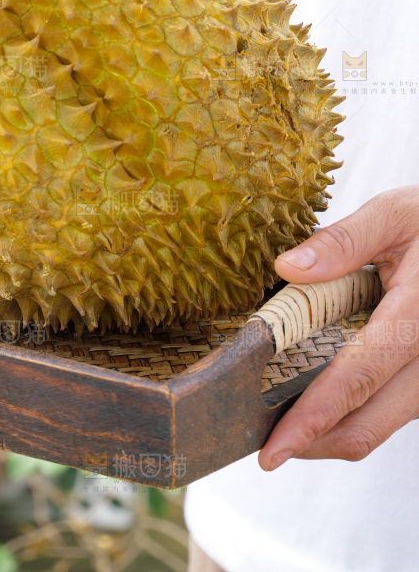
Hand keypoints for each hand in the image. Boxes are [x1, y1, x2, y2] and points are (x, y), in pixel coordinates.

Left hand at [258, 186, 418, 468]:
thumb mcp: (394, 214)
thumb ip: (342, 240)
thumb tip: (288, 267)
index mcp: (418, 314)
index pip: (358, 377)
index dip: (313, 418)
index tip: (273, 449)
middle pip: (369, 423)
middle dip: (311, 443)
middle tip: (261, 446)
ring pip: (379, 425)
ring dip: (328, 432)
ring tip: (277, 425)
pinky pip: (389, 411)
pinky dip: (349, 414)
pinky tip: (312, 400)